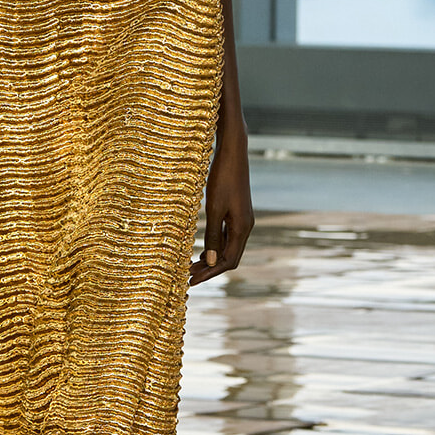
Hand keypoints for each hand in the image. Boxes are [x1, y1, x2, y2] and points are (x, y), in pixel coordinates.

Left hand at [189, 128, 253, 284]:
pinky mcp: (237, 212)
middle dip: (210, 269)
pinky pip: (228, 236)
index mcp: (242, 228)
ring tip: (192, 267)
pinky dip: (215, 246)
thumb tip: (211, 263)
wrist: (232, 153)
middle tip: (188, 277)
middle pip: (230, 258)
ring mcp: (243, 219)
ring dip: (212, 259)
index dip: (210, 273)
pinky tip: (203, 250)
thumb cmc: (222, 178)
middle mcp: (245, 226)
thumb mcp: (214, 208)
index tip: (192, 281)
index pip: (228, 261)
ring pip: (228, 247)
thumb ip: (213, 235)